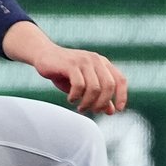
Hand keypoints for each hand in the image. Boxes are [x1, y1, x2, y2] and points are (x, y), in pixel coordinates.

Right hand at [3, 22, 127, 114]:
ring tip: (80, 107)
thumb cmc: (64, 72)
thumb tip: (111, 111)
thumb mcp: (83, 85)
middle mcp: (96, 60)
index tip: (118, 110)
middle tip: (92, 111)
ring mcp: (83, 61)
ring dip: (87, 102)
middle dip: (101, 103)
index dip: (122, 96)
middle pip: (109, 86)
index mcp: (103, 63)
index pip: (120, 80)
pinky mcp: (70, 65)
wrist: (43, 55)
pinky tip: (71, 99)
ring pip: (94, 88)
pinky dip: (76, 96)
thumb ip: (98, 96)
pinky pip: (79, 85)